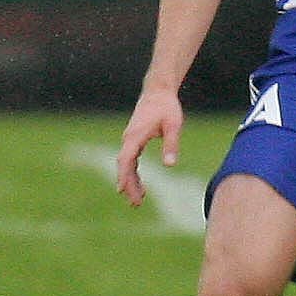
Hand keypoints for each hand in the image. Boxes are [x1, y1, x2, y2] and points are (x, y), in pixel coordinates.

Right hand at [116, 86, 182, 206]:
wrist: (158, 90)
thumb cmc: (167, 107)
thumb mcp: (173, 125)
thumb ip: (171, 145)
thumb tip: (170, 165)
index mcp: (135, 135)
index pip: (125, 159)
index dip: (124, 176)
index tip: (123, 191)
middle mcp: (128, 138)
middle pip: (124, 165)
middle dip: (128, 185)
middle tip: (136, 204)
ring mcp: (130, 139)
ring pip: (126, 164)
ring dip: (130, 182)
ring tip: (138, 200)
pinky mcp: (134, 139)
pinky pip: (130, 160)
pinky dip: (133, 174)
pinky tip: (140, 186)